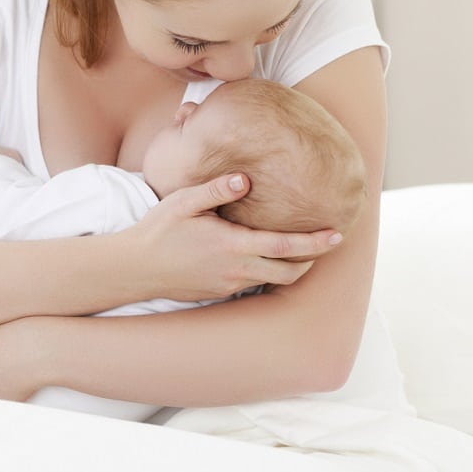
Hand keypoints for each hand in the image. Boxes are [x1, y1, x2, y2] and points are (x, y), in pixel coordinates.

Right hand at [129, 173, 342, 299]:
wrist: (135, 268)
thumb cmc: (158, 230)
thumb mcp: (183, 202)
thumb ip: (215, 189)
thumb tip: (246, 179)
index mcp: (232, 245)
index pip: (286, 247)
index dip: (315, 243)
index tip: (336, 234)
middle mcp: (235, 269)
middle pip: (289, 272)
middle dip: (313, 259)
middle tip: (327, 243)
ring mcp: (228, 285)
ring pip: (273, 280)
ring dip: (292, 267)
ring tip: (301, 250)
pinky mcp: (219, 292)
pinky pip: (253, 283)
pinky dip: (268, 272)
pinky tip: (264, 257)